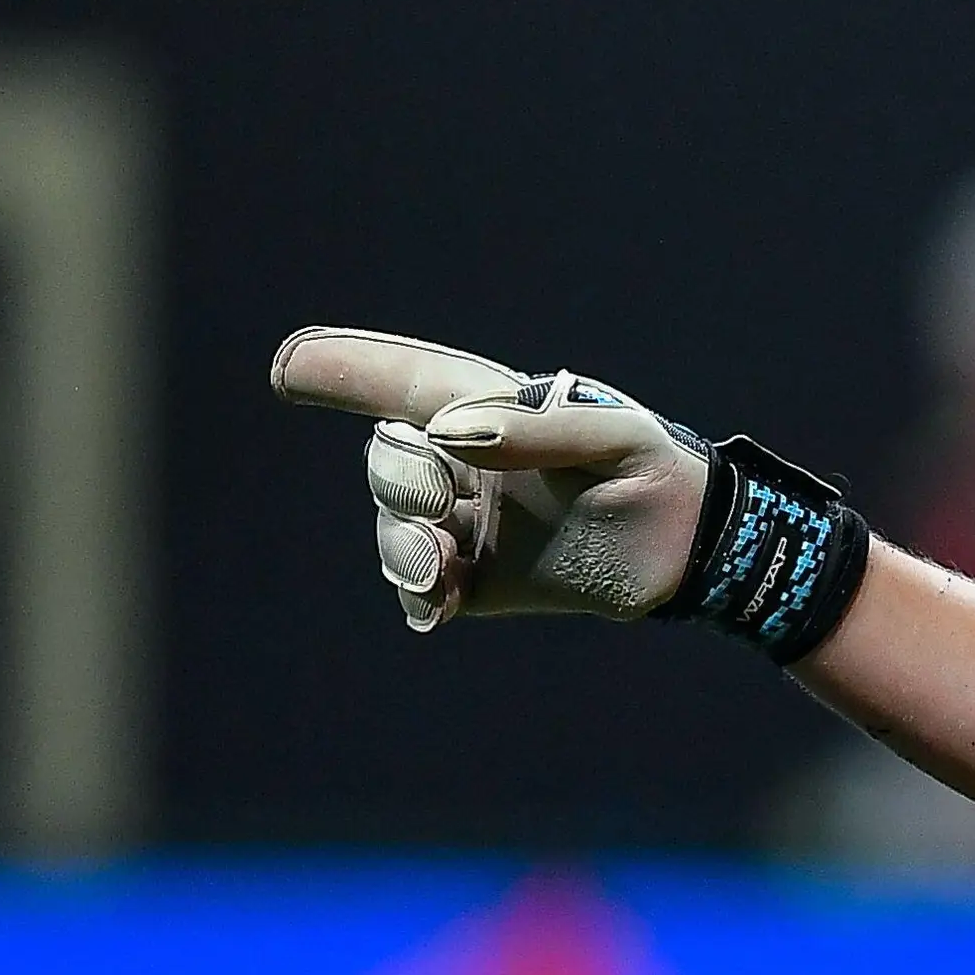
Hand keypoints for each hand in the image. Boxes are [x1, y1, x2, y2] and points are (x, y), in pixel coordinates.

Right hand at [267, 327, 708, 628]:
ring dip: (402, 545)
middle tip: (442, 506)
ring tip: (443, 570)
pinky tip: (441, 606)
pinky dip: (420, 597)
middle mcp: (465, 461)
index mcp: (489, 410)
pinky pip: (422, 589)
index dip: (343, 369)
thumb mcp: (613, 436)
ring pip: (395, 526)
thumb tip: (448, 432)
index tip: (288, 367)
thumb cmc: (653, 471)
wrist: (686, 550)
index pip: (401, 381)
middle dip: (399, 479)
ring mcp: (466, 522)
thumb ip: (534, 429)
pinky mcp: (478, 580)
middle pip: (389, 458)